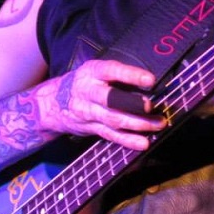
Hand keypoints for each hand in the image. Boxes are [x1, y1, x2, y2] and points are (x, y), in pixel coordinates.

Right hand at [41, 59, 166, 149]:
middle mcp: (89, 92)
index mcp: (92, 72)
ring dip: (138, 124)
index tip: (150, 79)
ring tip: (159, 123)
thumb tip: (150, 80)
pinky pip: (111, 135)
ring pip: (114, 119)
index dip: (130, 75)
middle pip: (109, 99)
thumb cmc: (85, 81)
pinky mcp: (93, 128)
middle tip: (151, 106)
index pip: (111, 71)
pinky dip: (128, 140)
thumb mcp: (95, 70)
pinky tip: (144, 143)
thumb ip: (117, 74)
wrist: (54, 102)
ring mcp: (89, 112)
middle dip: (131, 103)